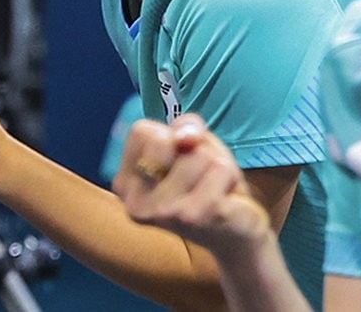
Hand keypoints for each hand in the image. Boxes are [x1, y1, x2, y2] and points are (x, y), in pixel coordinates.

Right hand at [113, 114, 271, 259]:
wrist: (235, 233)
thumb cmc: (208, 182)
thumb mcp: (194, 144)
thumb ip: (186, 126)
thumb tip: (186, 138)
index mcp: (126, 184)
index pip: (141, 131)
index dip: (171, 136)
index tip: (180, 160)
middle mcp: (135, 203)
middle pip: (163, 140)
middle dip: (194, 149)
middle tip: (201, 175)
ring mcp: (162, 213)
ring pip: (197, 154)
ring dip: (217, 164)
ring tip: (214, 188)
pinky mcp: (193, 217)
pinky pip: (219, 168)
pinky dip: (230, 176)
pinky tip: (225, 199)